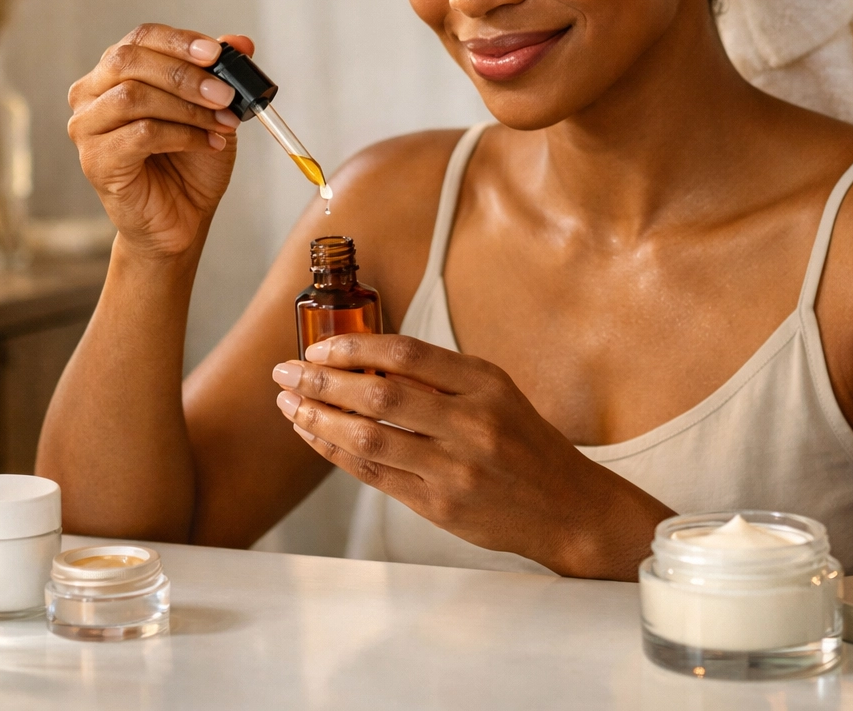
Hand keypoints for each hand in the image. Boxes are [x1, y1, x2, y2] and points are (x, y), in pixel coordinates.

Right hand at [68, 25, 248, 258]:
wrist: (181, 220)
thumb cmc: (190, 163)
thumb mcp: (213, 111)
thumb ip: (221, 74)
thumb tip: (242, 42)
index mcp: (115, 73)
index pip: (140, 38)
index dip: (179, 41)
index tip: (217, 52)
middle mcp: (91, 95)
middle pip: (130, 62)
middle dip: (185, 75)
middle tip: (226, 94)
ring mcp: (87, 128)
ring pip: (133, 97)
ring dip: (187, 108)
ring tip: (223, 124)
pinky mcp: (95, 161)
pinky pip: (140, 134)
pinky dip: (182, 135)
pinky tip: (208, 144)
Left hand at [271, 334, 674, 578]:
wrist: (566, 508)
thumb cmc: (525, 444)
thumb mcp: (497, 393)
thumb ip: (442, 378)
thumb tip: (366, 357)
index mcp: (486, 385)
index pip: (408, 355)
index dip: (355, 347)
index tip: (319, 346)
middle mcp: (471, 424)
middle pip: (379, 394)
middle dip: (322, 380)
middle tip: (286, 371)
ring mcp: (454, 467)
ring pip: (368, 437)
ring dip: (319, 418)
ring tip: (290, 403)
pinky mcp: (438, 504)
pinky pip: (373, 473)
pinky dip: (336, 452)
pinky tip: (315, 434)